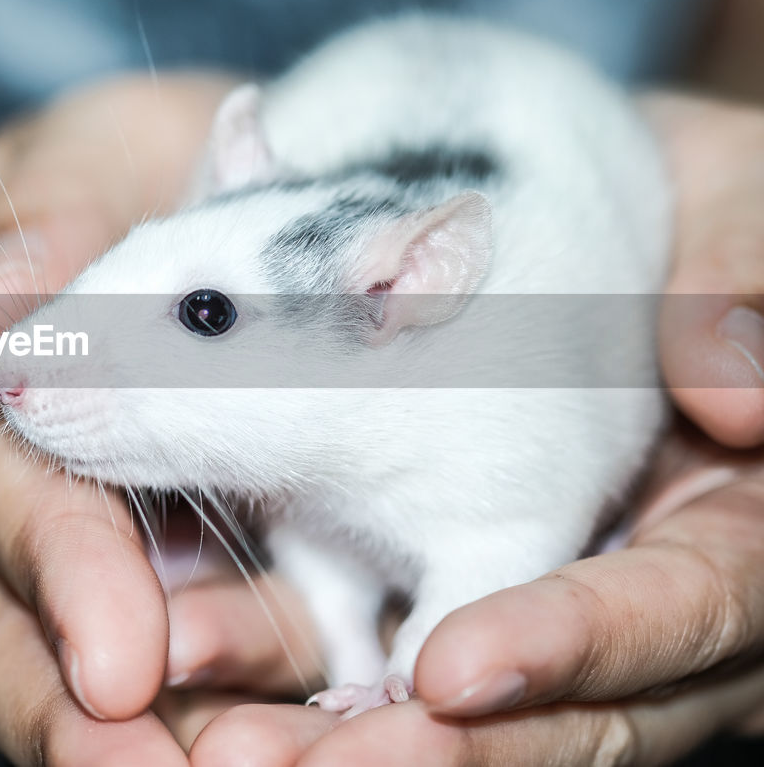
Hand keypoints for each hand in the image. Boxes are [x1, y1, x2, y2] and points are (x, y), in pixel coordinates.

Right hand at [0, 73, 237, 764]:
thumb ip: (54, 211)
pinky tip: (185, 759)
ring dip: (82, 737)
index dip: (58, 564)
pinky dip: (123, 716)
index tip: (124, 656)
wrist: (73, 231)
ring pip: (13, 652)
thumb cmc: (98, 182)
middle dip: (58, 696)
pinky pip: (66, 656)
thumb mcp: (84, 154)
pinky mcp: (42, 577)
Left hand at [166, 92, 763, 764]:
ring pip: (450, 698)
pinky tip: (204, 663)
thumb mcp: (741, 213)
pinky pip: (376, 628)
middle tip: (289, 765)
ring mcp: (537, 589)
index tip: (447, 667)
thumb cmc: (697, 211)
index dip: (571, 646)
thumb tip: (740, 395)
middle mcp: (637, 585)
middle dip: (423, 750)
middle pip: (554, 709)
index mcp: (734, 526)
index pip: (676, 610)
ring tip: (226, 747)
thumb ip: (748, 288)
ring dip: (335, 733)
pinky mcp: (440, 558)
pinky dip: (305, 662)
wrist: (606, 202)